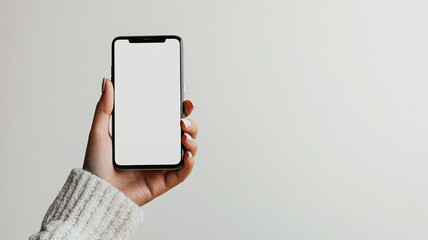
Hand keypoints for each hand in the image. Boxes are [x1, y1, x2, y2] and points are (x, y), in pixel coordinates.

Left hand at [83, 78, 197, 205]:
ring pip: (188, 150)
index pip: (168, 120)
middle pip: (183, 133)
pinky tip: (187, 155)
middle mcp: (157, 150)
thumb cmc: (96, 166)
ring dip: (192, 141)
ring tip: (184, 135)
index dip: (181, 110)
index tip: (184, 101)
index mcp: (146, 137)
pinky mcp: (164, 181)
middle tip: (182, 120)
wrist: (95, 193)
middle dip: (190, 124)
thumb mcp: (98, 132)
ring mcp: (162, 165)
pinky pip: (183, 172)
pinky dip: (189, 163)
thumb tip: (107, 81)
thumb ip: (104, 108)